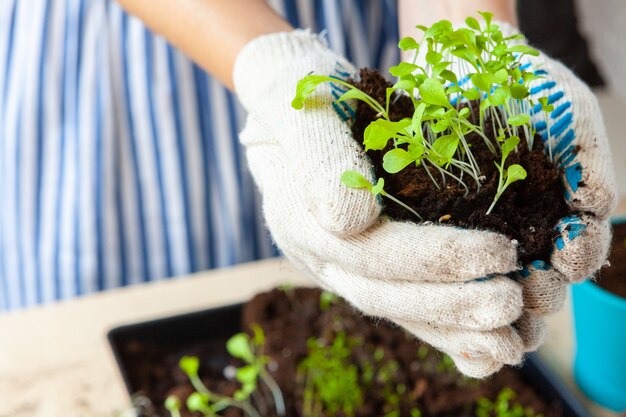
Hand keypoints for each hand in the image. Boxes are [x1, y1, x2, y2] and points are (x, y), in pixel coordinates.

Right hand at [234, 30, 527, 377]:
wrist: (293, 101)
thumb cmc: (303, 92)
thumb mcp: (302, 104)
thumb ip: (317, 156)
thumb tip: (349, 221)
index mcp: (300, 217)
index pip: (369, 252)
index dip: (434, 258)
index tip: (498, 252)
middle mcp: (318, 252)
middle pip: (383, 292)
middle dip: (450, 302)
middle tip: (513, 302)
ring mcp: (338, 263)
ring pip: (395, 308)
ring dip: (453, 328)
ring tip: (512, 339)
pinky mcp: (362, 264)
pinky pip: (402, 305)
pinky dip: (443, 328)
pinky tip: (486, 343)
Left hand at [431, 20, 616, 351]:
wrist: (467, 64)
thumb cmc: (529, 86)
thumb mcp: (573, 111)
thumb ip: (590, 159)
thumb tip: (595, 207)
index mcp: (563, 212)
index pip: (579, 251)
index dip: (577, 260)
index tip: (565, 258)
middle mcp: (526, 229)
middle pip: (543, 280)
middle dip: (542, 292)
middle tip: (528, 287)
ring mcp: (483, 231)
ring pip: (496, 281)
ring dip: (499, 297)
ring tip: (492, 294)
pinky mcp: (441, 223)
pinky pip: (450, 260)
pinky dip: (455, 281)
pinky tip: (452, 289)